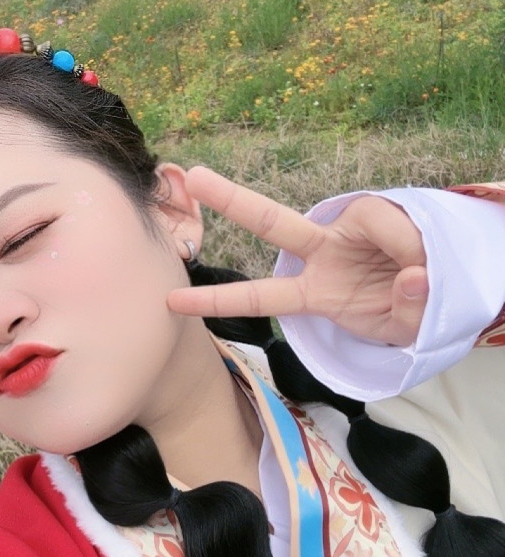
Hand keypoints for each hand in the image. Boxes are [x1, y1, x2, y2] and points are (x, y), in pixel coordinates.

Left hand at [168, 166, 428, 345]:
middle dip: (233, 199)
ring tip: (422, 276)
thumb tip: (412, 274)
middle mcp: (321, 254)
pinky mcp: (379, 213)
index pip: (259, 295)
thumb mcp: (399, 329)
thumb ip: (403, 312)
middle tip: (193, 175)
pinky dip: (413, 246)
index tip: (172, 301)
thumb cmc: (402, 315)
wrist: (436, 294)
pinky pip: (394, 225)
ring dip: (398, 245)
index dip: (216, 300)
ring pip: (359, 218)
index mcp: (311, 292)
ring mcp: (348, 230)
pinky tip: (426, 263)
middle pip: (272, 221)